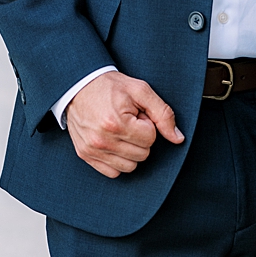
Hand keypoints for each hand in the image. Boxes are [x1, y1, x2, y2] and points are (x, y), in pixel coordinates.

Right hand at [65, 70, 182, 176]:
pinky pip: (112, 172)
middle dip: (140, 138)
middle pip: (142, 154)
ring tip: (120, 132)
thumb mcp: (140, 90)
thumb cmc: (110, 86)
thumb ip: (163, 114)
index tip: (134, 114)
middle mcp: (102, 139)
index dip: (147, 124)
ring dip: (130, 151)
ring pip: (130, 166)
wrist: (77, 83)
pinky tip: (113, 144)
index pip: (150, 138)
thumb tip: (178, 139)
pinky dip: (117, 161)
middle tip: (127, 121)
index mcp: (116, 123)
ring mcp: (91, 149)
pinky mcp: (84, 154)